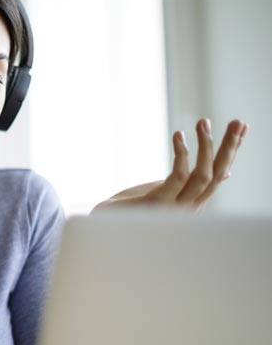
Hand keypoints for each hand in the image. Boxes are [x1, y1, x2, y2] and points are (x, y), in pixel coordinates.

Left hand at [93, 118, 248, 211]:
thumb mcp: (169, 191)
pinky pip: (178, 176)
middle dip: (229, 147)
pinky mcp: (157, 204)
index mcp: (193, 204)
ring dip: (207, 146)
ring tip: (204, 122)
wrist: (103, 222)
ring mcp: (174, 209)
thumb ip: (192, 182)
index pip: (220, 175)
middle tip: (237, 121)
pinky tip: (179, 135)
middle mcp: (189, 209)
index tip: (242, 127)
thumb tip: (227, 173)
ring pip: (203, 176)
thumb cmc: (134, 207)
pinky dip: (181, 154)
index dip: (232, 151)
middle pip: (217, 175)